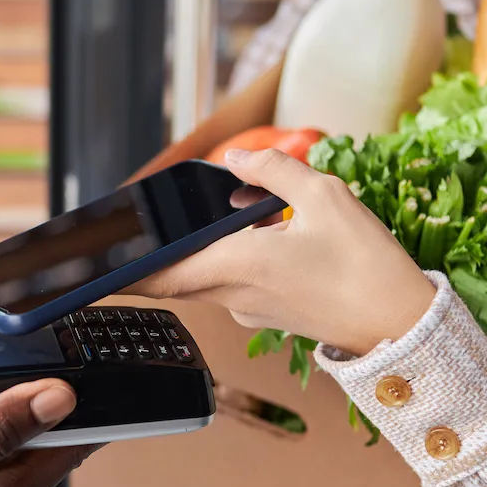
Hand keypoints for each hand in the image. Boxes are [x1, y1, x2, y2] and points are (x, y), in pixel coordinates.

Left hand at [130, 148, 434, 355]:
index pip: (154, 273)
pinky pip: (237, 279)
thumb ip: (273, 170)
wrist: (403, 328)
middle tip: (132, 226)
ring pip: (209, 271)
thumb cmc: (367, 267)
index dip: (115, 271)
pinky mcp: (270, 314)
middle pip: (174, 271)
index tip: (83, 269)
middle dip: (155, 248)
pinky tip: (271, 232)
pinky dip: (238, 255)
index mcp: (235, 266)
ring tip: (241, 209)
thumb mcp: (325, 197)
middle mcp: (233, 294)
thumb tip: (236, 159)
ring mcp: (251, 309)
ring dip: (209, 243)